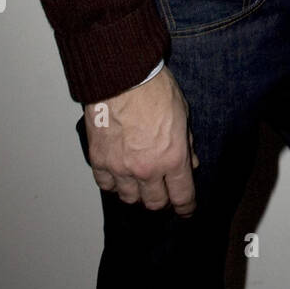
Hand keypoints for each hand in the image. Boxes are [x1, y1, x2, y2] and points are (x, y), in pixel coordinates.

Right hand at [85, 66, 197, 215]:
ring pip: (129, 198)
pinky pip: (106, 185)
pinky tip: (119, 176)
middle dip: (162, 200)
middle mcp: (146, 169)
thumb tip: (190, 162)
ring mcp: (120, 168)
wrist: (122, 78)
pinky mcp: (99, 161)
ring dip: (137, 193)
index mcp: (173, 158)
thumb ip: (186, 143)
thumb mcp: (183, 114)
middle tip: (163, 193)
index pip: (182, 195)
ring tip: (140, 184)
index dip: (186, 207)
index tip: (186, 210)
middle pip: (155, 202)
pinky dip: (114, 184)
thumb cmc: (154, 90)